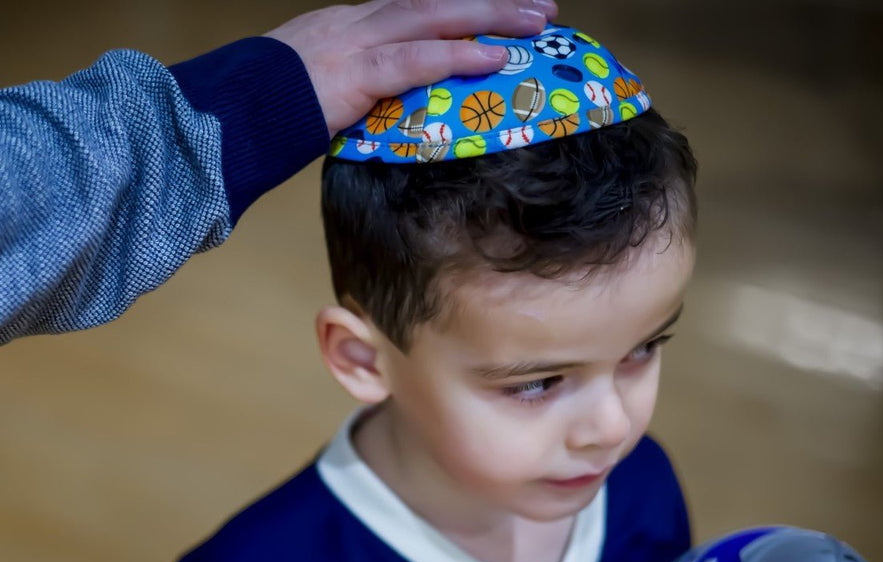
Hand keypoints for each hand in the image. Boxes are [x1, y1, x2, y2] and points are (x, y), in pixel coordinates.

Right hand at [265, 0, 559, 134]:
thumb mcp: (316, 91)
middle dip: (491, 1)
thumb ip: (356, 93)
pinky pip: (415, 60)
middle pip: (435, 1)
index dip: (463, 9)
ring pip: (434, 17)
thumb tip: (383, 114)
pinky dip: (457, 55)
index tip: (502, 9)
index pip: (418, 8)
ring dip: (489, 17)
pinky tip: (495, 56)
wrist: (225, 113)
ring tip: (536, 21)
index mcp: (350, 25)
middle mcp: (357, 21)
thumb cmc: (265, 112)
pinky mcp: (354, 72)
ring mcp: (355, 41)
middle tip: (541, 5)